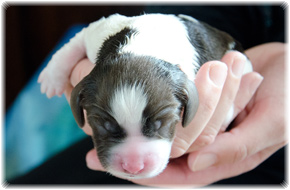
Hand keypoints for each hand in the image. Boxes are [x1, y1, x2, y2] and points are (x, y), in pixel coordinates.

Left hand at [65, 43, 284, 186]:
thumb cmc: (289, 94)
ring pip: (165, 137)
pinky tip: (131, 109)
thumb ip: (237, 147)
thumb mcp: (272, 123)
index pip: (178, 175)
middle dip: (133, 153)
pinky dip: (153, 114)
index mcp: (224, 158)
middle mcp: (209, 145)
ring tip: (104, 128)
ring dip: (139, 133)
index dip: (145, 174)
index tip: (111, 166)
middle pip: (165, 157)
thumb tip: (198, 163)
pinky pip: (172, 115)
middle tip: (96, 145)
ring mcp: (202, 126)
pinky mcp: (199, 108)